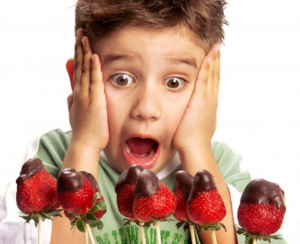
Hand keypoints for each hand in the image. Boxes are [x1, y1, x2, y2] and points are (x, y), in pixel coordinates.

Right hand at [68, 29, 108, 153]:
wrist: (85, 144)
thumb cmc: (84, 131)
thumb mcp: (75, 114)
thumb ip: (72, 102)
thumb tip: (69, 94)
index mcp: (77, 95)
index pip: (78, 72)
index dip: (78, 57)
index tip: (79, 44)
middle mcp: (79, 93)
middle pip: (79, 67)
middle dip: (80, 49)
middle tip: (80, 33)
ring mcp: (86, 96)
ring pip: (85, 70)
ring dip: (85, 53)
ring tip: (85, 38)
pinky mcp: (94, 101)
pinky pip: (94, 81)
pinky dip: (94, 68)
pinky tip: (94, 56)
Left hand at [173, 43, 219, 153]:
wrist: (194, 146)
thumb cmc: (192, 139)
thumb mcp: (196, 123)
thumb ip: (195, 115)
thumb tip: (192, 114)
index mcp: (208, 104)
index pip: (212, 83)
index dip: (214, 70)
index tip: (213, 59)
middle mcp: (210, 100)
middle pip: (215, 77)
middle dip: (216, 62)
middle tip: (217, 48)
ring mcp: (207, 100)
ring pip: (212, 76)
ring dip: (213, 61)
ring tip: (215, 48)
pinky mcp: (201, 101)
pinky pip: (205, 81)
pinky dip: (207, 69)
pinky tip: (208, 58)